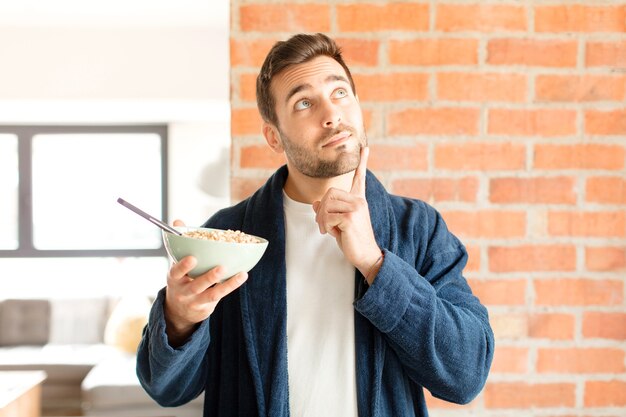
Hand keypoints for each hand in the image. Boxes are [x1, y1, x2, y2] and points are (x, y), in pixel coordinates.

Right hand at [163, 219, 247, 346]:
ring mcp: (195, 301)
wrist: (179, 310)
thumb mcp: (176, 265)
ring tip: (239, 274)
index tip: (192, 258)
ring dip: (226, 284)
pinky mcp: (206, 306)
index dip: (183, 266)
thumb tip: (177, 220)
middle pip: (195, 285)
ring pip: (211, 294)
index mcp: (174, 278)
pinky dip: (231, 286)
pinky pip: (220, 296)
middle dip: (208, 277)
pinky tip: (242, 275)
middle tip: (220, 268)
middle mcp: (183, 291)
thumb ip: (179, 245)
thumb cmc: (181, 279)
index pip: (176, 272)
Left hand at [312, 147, 381, 281]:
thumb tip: (315, 203)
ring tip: (328, 230)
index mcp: (359, 200)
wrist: (366, 256)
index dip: (362, 163)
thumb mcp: (339, 223)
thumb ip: (329, 211)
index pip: (360, 178)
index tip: (365, 148)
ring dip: (321, 220)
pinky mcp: (350, 218)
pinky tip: (334, 234)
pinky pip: (327, 217)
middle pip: (329, 193)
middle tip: (323, 225)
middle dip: (321, 210)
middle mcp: (359, 201)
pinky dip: (325, 227)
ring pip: (325, 205)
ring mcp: (355, 208)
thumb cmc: (352, 240)